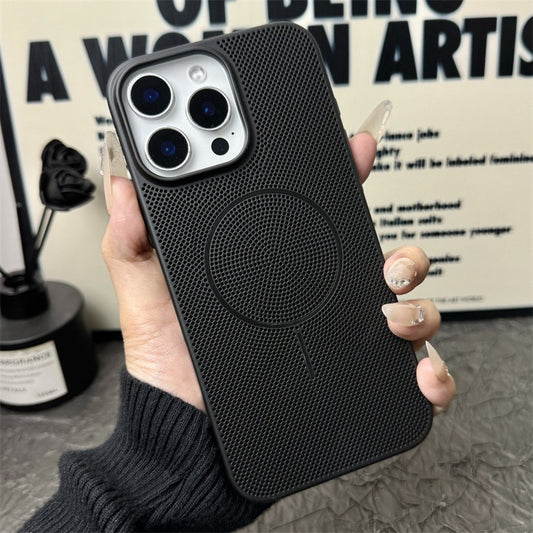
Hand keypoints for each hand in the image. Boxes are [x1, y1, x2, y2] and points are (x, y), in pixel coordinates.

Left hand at [102, 101, 454, 414]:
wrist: (185, 432)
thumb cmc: (171, 365)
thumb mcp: (148, 292)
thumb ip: (134, 239)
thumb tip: (126, 185)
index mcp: (274, 270)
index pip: (318, 213)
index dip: (343, 175)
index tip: (356, 147)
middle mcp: (313, 300)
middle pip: (379, 258)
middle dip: (401, 250)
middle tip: (387, 261)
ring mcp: (335, 338)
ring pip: (406, 308)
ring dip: (417, 304)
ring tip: (390, 313)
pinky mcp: (350, 378)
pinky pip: (405, 371)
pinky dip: (427, 369)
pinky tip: (416, 370)